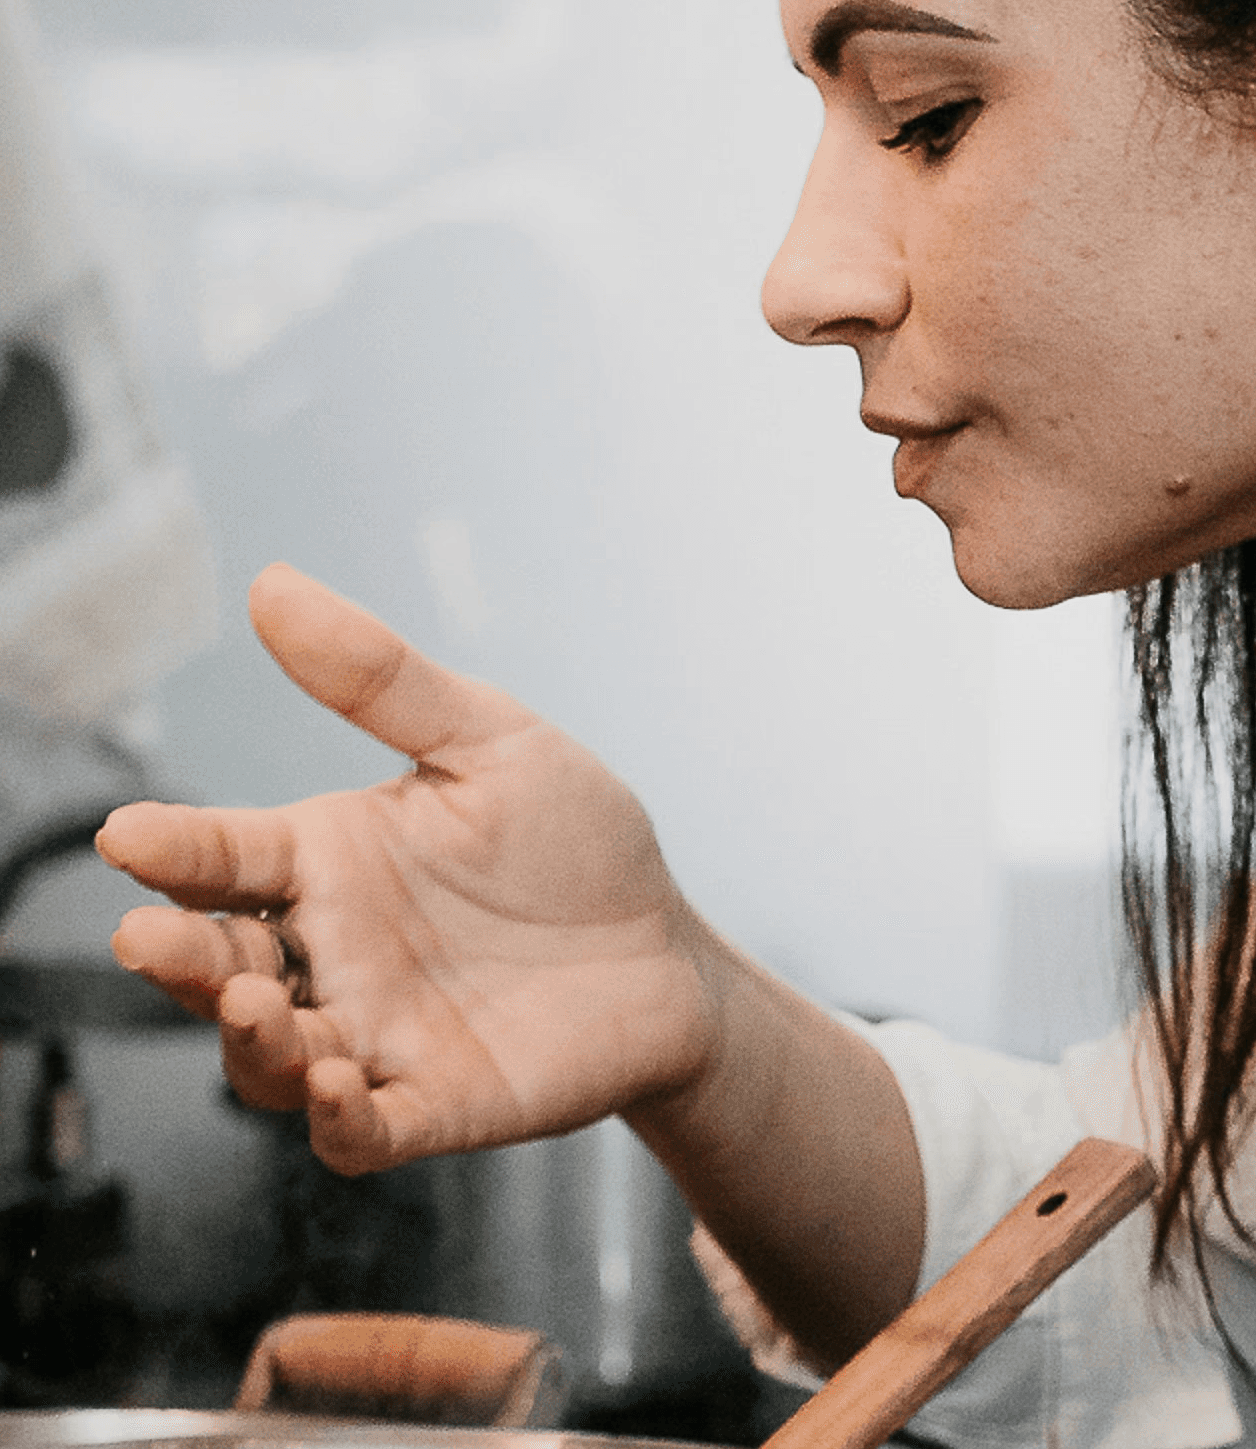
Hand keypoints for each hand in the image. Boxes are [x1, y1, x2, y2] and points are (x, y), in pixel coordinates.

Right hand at [100, 564, 720, 1174]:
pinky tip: (341, 1081)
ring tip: (252, 999)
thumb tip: (273, 584)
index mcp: (332, 859)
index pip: (225, 854)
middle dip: (178, 956)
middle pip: (220, 964)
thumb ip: (382, 679)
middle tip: (150, 937)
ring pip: (269, 1058)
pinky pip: (361, 1132)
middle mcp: (334, 953)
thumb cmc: (575, 840)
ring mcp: (375, 1036)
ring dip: (247, 1039)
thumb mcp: (491, 740)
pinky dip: (338, 1117)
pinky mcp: (434, 1106)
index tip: (126, 833)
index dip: (172, 848)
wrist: (668, 949)